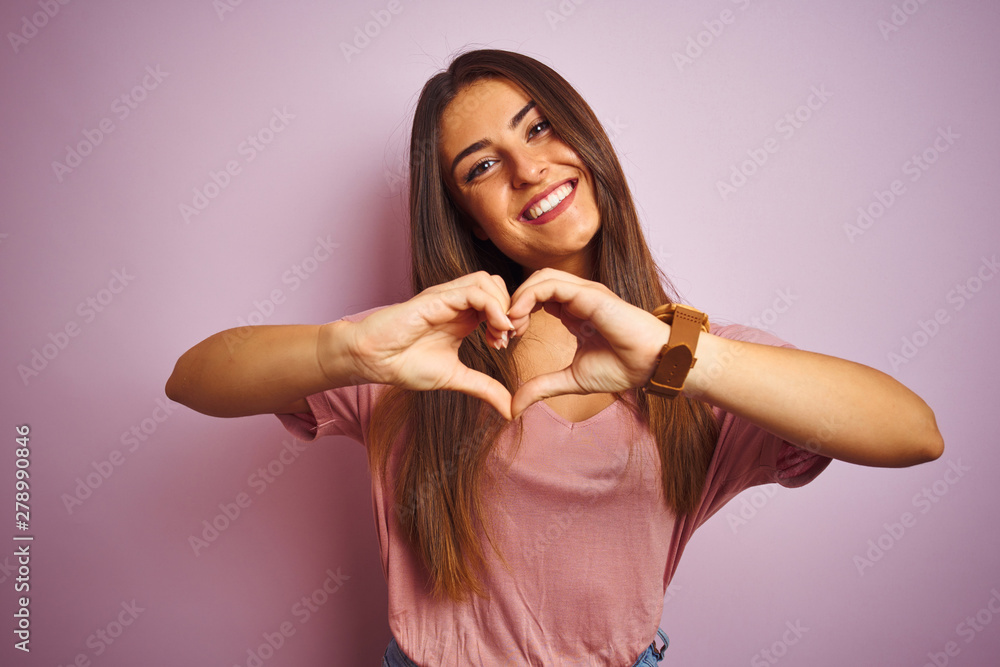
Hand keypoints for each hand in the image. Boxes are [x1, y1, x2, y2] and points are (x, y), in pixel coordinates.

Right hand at [340, 271, 514, 419]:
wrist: (373, 360)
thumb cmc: (405, 365)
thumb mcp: (455, 378)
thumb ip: (484, 388)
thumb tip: (511, 410)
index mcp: (463, 316)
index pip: (499, 300)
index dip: (509, 319)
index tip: (505, 345)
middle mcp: (457, 302)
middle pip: (498, 284)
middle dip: (510, 309)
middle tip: (505, 339)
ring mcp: (446, 298)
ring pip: (488, 281)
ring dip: (503, 306)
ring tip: (499, 335)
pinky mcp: (436, 299)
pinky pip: (473, 291)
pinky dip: (492, 307)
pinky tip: (494, 331)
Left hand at [506, 268, 668, 418]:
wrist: (652, 364)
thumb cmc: (622, 368)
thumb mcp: (571, 380)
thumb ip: (542, 387)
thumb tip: (513, 407)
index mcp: (574, 312)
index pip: (537, 298)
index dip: (517, 314)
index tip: (506, 339)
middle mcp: (578, 297)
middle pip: (535, 283)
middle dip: (513, 302)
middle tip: (502, 330)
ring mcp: (584, 292)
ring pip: (540, 278)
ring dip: (518, 297)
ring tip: (508, 323)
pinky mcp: (588, 293)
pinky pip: (549, 284)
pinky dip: (528, 296)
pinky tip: (518, 317)